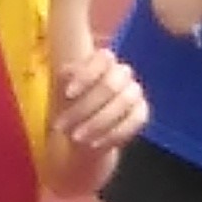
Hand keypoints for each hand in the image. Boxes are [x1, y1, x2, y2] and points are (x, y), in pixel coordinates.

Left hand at [48, 48, 146, 186]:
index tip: (68, 94)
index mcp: (103, 60)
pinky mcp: (141, 113)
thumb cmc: (68, 105)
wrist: (80, 133)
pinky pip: (135, 120)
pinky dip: (113, 134)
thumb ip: (66, 77)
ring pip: (125, 101)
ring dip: (98, 122)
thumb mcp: (60, 89)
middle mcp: (122, 73)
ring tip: (76, 137)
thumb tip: (71, 76)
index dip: (87, 76)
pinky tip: (95, 143)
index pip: (104, 58)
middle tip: (64, 125)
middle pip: (111, 84)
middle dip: (86, 107)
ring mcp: (134, 92)